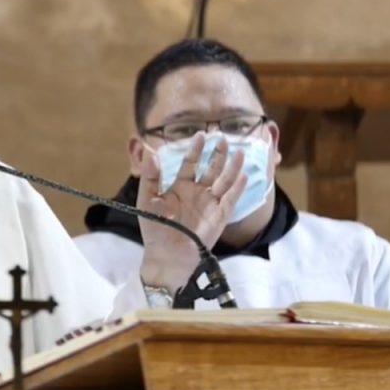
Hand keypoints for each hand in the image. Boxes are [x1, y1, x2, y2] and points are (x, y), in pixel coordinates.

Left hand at [137, 134, 246, 290]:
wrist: (166, 255)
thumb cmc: (154, 228)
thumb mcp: (146, 200)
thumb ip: (149, 177)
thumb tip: (151, 154)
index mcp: (181, 186)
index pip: (191, 163)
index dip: (196, 149)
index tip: (201, 135)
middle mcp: (198, 192)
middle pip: (211, 168)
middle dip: (217, 153)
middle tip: (222, 137)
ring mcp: (210, 204)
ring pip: (224, 180)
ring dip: (231, 166)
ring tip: (238, 151)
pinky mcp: (219, 216)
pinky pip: (231, 199)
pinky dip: (238, 188)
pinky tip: (243, 175)